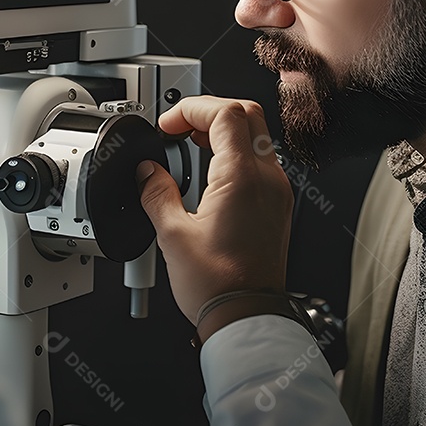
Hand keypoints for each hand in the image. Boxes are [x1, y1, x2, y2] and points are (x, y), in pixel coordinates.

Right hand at [136, 96, 292, 322]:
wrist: (246, 316)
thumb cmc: (217, 285)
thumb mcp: (172, 234)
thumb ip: (156, 193)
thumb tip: (147, 172)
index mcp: (241, 178)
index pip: (225, 113)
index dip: (192, 109)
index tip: (169, 126)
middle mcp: (267, 179)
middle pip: (246, 113)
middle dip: (209, 111)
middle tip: (180, 128)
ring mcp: (277, 190)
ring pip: (257, 134)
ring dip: (223, 129)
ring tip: (191, 146)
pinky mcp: (278, 204)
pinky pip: (261, 160)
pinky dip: (235, 151)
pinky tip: (210, 169)